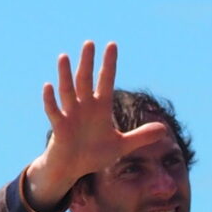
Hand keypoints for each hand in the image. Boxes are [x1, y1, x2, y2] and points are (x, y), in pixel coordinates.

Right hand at [23, 42, 169, 208]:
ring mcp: (70, 115)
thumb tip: (164, 129)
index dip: (109, 64)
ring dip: (65, 75)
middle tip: (89, 43)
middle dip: (88, 63)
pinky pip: (54, 111)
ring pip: (68, 91)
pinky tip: (48, 86)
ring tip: (64, 56)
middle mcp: (84, 107)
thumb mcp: (120, 145)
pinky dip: (50, 100)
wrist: (72, 169)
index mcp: (100, 108)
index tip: (112, 45)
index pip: (106, 81)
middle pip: (86, 80)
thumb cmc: (93, 154)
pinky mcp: (59, 128)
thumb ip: (140, 136)